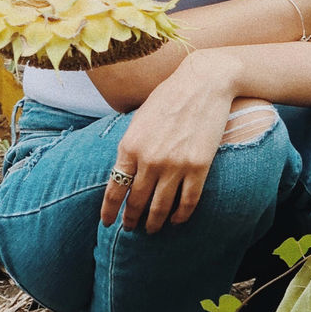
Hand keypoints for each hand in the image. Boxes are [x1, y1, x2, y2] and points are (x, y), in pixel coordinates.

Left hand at [100, 52, 235, 233]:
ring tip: (152, 229)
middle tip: (130, 228)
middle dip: (131, 219)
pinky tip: (177, 220)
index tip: (108, 223)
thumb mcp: (140, 118)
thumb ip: (131, 146)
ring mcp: (175, 164)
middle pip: (136, 201)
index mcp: (130, 145)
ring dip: (154, 223)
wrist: (202, 82)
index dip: (110, 210)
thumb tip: (123, 171)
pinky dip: (181, 216)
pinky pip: (188, 202)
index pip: (114, 188)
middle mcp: (150, 159)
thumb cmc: (169, 96)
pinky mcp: (198, 166)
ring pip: (160, 208)